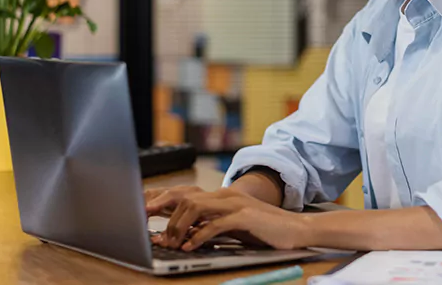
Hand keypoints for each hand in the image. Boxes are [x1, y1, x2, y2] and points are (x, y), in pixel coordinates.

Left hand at [152, 188, 312, 251]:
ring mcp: (236, 204)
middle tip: (155, 237)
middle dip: (165, 216)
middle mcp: (226, 195)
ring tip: (171, 244)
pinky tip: (190, 246)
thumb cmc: (265, 231)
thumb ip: (211, 227)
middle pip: (185, 198)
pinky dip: (198, 236)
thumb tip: (185, 235)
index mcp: (222, 196)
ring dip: (178, 227)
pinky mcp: (245, 217)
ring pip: (195, 207)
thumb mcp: (233, 228)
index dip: (164, 204)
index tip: (145, 216)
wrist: (297, 230)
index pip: (186, 195)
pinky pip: (215, 224)